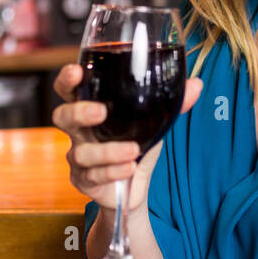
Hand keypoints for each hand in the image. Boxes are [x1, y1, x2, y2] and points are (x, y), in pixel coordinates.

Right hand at [51, 64, 202, 212]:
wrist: (135, 186)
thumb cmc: (137, 144)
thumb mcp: (154, 123)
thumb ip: (173, 104)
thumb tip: (196, 84)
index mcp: (90, 109)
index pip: (68, 90)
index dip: (67, 80)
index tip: (77, 71)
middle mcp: (79, 132)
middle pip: (61, 116)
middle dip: (78, 112)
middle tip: (100, 112)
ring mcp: (78, 157)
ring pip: (81, 153)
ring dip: (107, 151)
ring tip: (132, 151)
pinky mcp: (84, 181)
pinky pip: (93, 176)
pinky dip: (113, 171)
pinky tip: (129, 168)